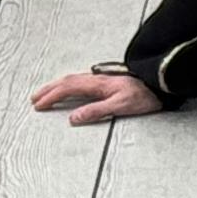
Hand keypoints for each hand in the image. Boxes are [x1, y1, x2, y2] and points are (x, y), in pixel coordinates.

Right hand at [31, 67, 165, 126]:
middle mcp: (98, 79)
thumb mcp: (122, 106)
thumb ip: (97, 111)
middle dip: (49, 89)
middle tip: (35, 99)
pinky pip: (81, 81)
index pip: (68, 87)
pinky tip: (70, 91)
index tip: (39, 105)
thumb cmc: (145, 94)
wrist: (162, 82)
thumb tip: (73, 118)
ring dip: (58, 86)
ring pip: (74, 80)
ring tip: (46, 94)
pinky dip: (69, 86)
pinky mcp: (108, 82)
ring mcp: (103, 79)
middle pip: (67, 81)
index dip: (51, 96)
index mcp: (98, 84)